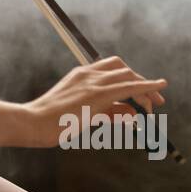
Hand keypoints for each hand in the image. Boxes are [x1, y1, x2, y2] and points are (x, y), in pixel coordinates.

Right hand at [18, 56, 168, 148]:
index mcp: (80, 75)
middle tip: (156, 100)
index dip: (131, 77)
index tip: (142, 91)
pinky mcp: (97, 94)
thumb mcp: (82, 115)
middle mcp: (88, 74)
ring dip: (145, 90)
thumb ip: (107, 113)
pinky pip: (129, 87)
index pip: (112, 69)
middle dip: (142, 83)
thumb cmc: (51, 123)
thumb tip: (131, 116)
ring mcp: (92, 83)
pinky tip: (159, 87)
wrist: (31, 123)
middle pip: (124, 71)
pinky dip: (147, 86)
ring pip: (128, 77)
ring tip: (154, 105)